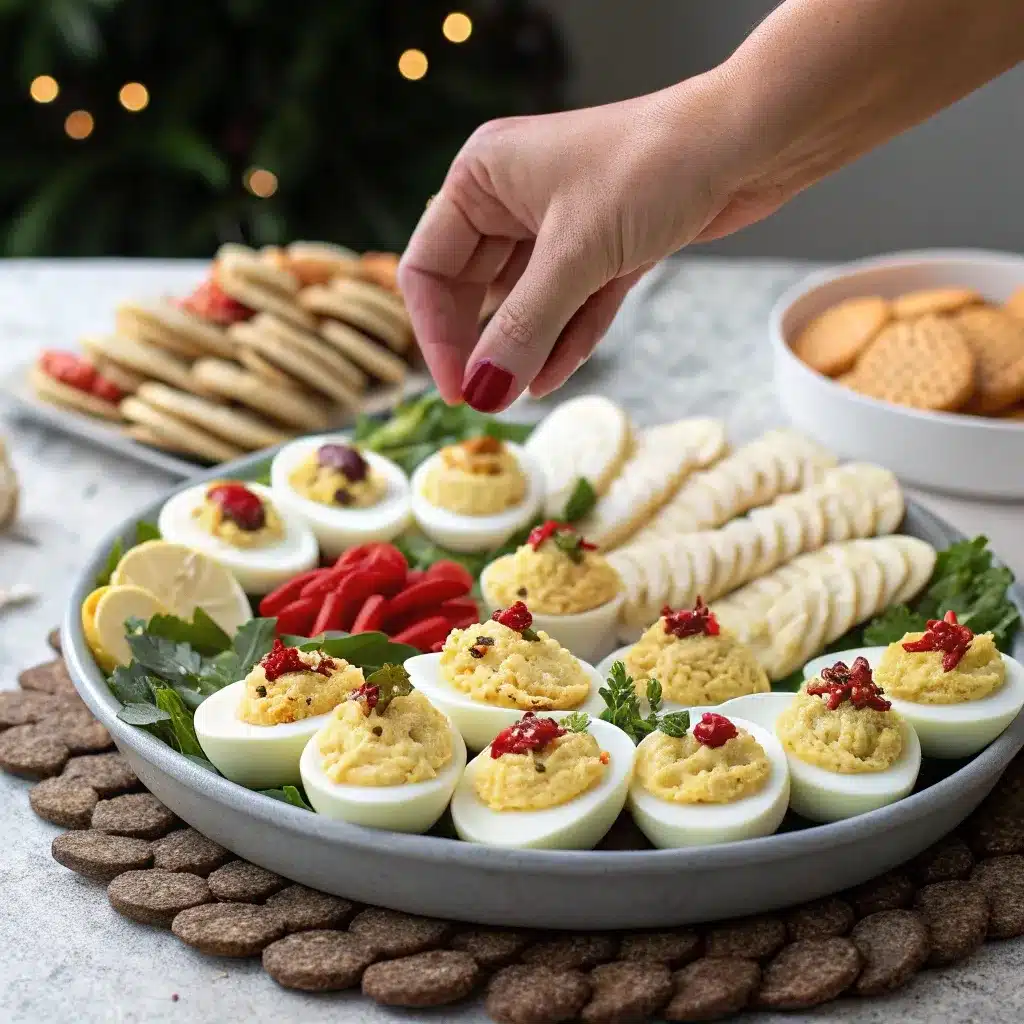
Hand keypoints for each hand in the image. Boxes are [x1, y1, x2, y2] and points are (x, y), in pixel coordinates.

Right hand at [398, 71, 775, 410]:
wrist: (752, 139)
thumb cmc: (655, 167)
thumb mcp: (577, 255)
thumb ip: (523, 328)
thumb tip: (481, 393)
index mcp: (483, 176)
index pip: (429, 268)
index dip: (438, 334)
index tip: (460, 389)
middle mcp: (512, 197)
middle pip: (473, 290)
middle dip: (486, 345)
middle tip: (490, 401)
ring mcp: (560, 224)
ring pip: (526, 302)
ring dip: (526, 348)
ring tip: (522, 395)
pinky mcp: (604, 246)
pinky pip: (570, 304)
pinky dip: (564, 338)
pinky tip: (551, 377)